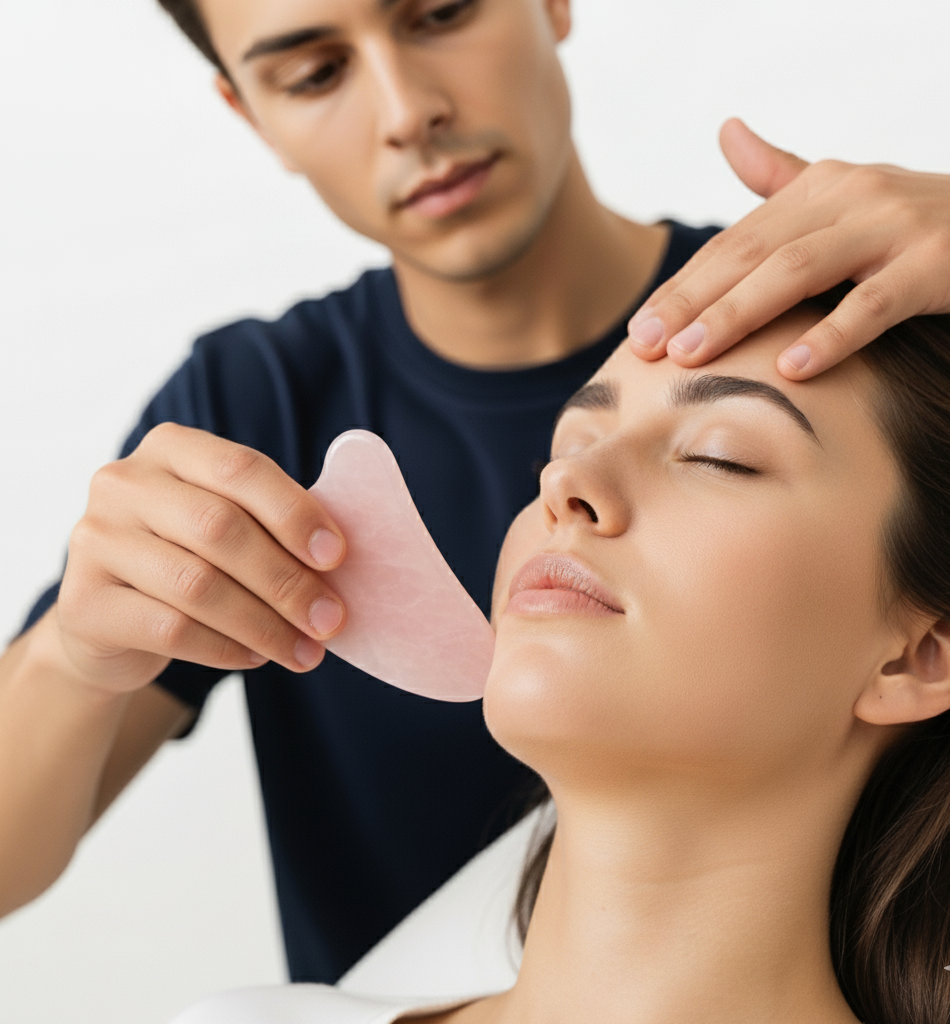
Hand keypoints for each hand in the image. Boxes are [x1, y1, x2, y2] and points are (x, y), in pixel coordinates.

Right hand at [55, 424, 346, 692]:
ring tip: (305, 650)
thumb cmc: (190, 561)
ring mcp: (94, 540)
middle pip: (220, 529)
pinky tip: (256, 658)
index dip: (294, 513)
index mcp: (170, 448)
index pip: (241, 469)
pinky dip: (226, 648)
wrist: (109, 621)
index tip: (337, 557)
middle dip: (286, 580)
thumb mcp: (228, 526)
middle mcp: (124, 483)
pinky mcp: (82, 603)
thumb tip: (342, 559)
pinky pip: (170, 629)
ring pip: (197, 585)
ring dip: (265, 624)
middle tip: (331, 620)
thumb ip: (273, 526)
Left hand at [628, 118, 949, 378]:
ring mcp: (892, 227)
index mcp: (818, 187)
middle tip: (644, 346)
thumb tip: (726, 132)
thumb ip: (781, 177)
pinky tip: (789, 368)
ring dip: (737, 314)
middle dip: (690, 302)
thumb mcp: (845, 197)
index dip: (682, 287)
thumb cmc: (912, 223)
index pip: (733, 242)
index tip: (638, 331)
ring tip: (690, 356)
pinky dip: (830, 335)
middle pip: (750, 253)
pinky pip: (873, 304)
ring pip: (797, 271)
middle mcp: (849, 197)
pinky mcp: (934, 265)